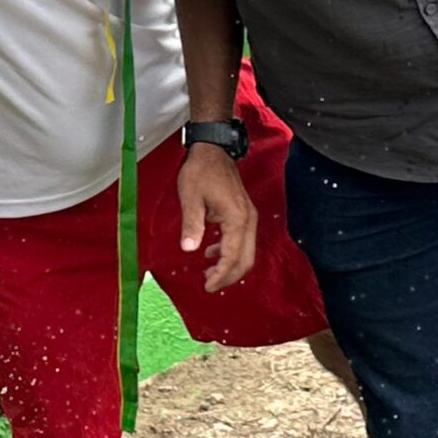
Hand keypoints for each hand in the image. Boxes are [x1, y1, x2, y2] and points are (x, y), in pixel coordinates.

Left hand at [176, 142, 256, 292]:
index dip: (221, 274)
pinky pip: (242, 240)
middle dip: (229, 275)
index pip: (232, 255)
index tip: (207, 287)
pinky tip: (211, 252)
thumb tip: (188, 249)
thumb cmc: (200, 171)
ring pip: (246, 251)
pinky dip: (230, 251)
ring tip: (208, 273)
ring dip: (230, 265)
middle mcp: (248, 220)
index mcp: (237, 218)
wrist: (213, 150)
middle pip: (246, 259)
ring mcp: (249, 216)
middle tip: (209, 285)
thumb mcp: (190, 197)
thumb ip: (191, 224)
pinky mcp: (244, 213)